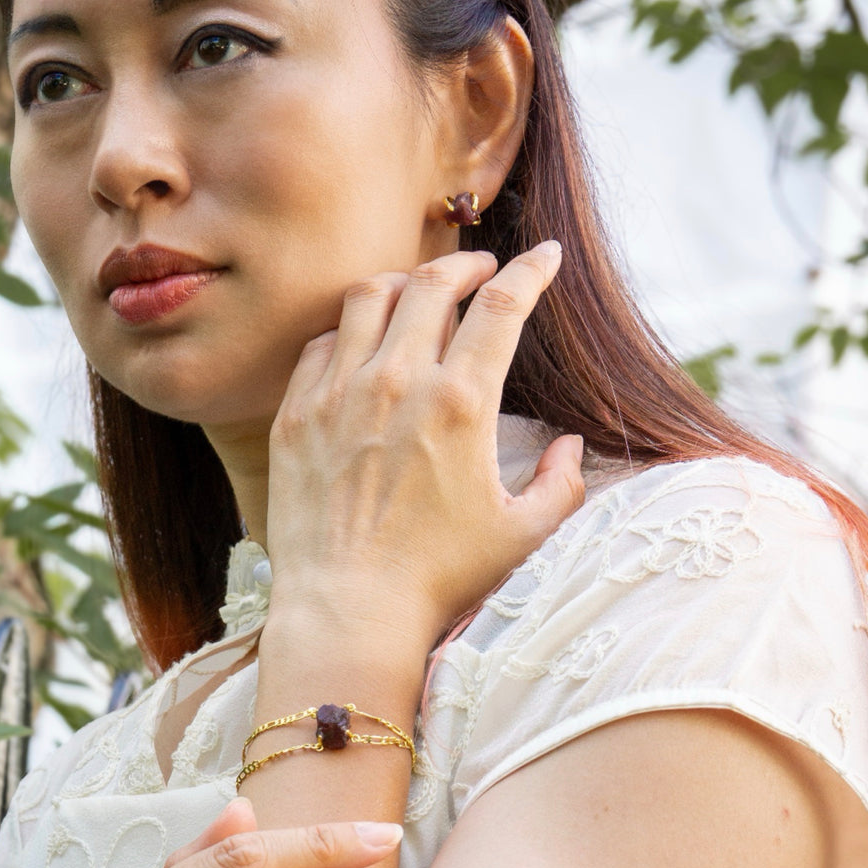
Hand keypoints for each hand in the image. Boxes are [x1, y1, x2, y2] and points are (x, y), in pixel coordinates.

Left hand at [265, 244, 584, 651]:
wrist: (347, 611)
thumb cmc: (438, 579)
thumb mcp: (521, 534)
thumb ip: (562, 484)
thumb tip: (569, 445)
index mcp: (461, 403)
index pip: (503, 304)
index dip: (531, 269)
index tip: (546, 256)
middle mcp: (397, 383)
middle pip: (433, 282)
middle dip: (466, 262)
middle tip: (481, 269)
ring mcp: (338, 394)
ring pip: (368, 297)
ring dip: (402, 283)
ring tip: (419, 294)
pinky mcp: (297, 415)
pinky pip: (321, 344)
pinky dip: (348, 331)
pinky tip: (362, 346)